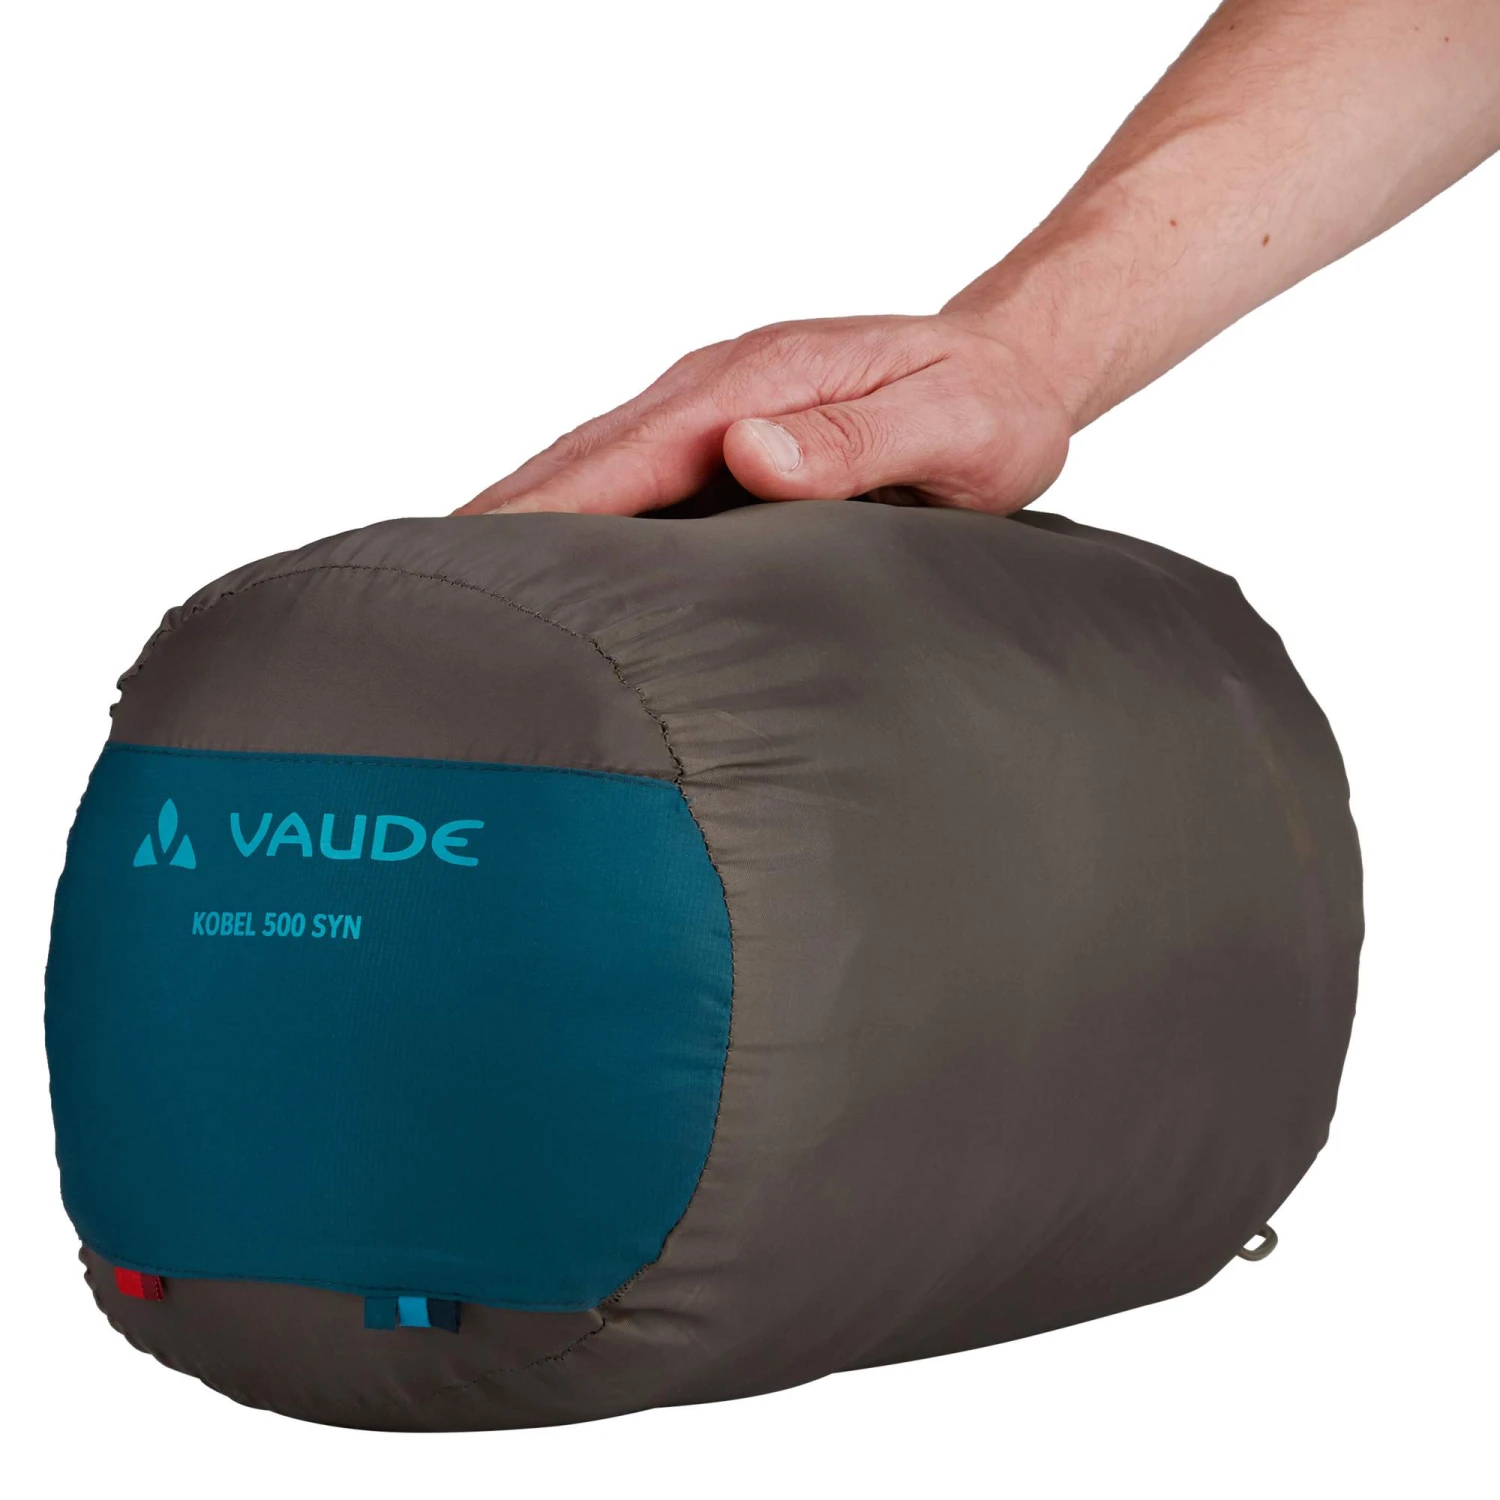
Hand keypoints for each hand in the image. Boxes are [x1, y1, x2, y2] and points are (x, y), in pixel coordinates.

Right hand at [455, 314, 1073, 516]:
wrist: (1011, 363)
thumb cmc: (986, 407)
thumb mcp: (949, 427)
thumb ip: (856, 442)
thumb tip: (752, 450)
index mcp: (755, 387)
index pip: (628, 457)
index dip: (549, 507)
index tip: (473, 550)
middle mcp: (718, 389)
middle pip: (586, 454)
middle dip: (504, 510)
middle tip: (423, 578)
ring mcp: (715, 405)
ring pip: (598, 459)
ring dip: (527, 506)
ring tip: (457, 569)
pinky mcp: (724, 427)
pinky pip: (631, 467)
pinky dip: (576, 501)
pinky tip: (550, 542)